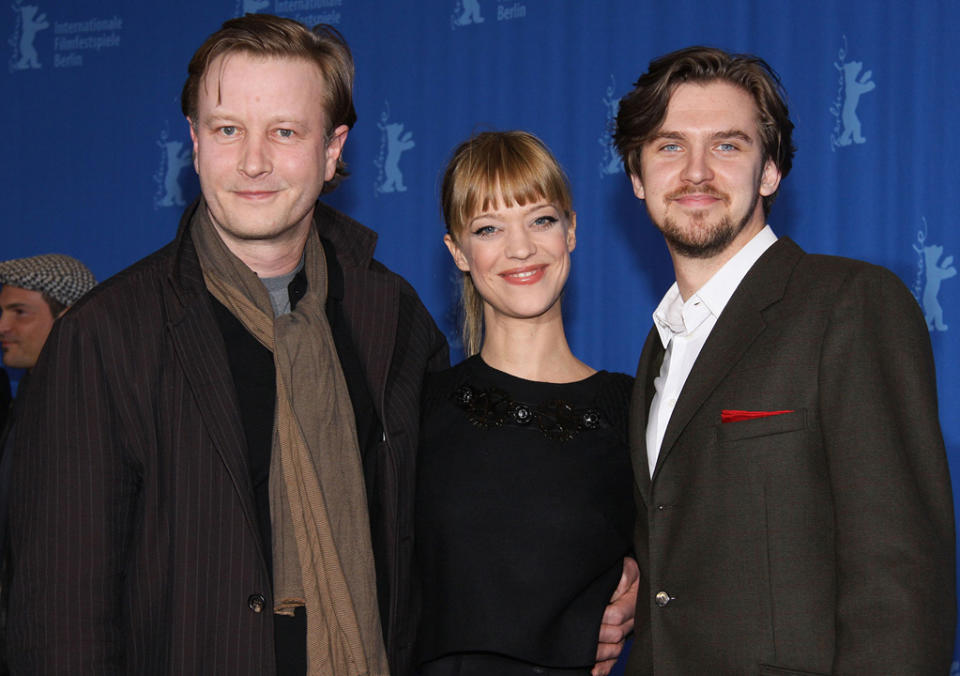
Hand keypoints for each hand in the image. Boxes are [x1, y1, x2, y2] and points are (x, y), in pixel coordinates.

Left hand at [592, 556, 638, 675]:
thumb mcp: (625, 568)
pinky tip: (593, 671)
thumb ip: (622, 576)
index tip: (588, 611)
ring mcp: (625, 631)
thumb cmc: (623, 570)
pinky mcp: (618, 640)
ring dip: (598, 652)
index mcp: (632, 601)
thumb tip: (612, 592)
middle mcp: (630, 619)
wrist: (628, 575)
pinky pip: (614, 659)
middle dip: (596, 634)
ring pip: (615, 649)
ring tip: (581, 652)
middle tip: (578, 630)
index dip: (602, 616)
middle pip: (615, 635)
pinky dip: (603, 667)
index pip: (617, 616)